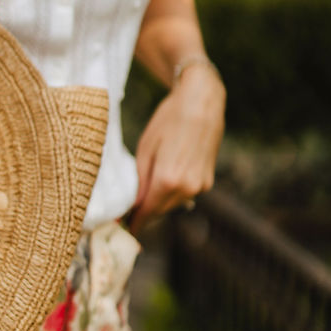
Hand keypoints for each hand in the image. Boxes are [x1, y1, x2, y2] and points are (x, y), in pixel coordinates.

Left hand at [130, 66, 224, 225]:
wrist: (202, 102)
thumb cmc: (168, 120)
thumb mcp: (146, 149)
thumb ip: (140, 181)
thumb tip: (133, 205)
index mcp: (168, 180)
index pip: (147, 213)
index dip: (134, 222)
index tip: (122, 227)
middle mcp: (187, 188)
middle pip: (160, 211)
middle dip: (145, 214)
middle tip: (128, 213)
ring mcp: (200, 186)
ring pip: (174, 204)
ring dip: (159, 203)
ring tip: (143, 196)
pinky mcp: (207, 180)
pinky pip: (185, 194)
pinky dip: (173, 193)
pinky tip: (163, 182)